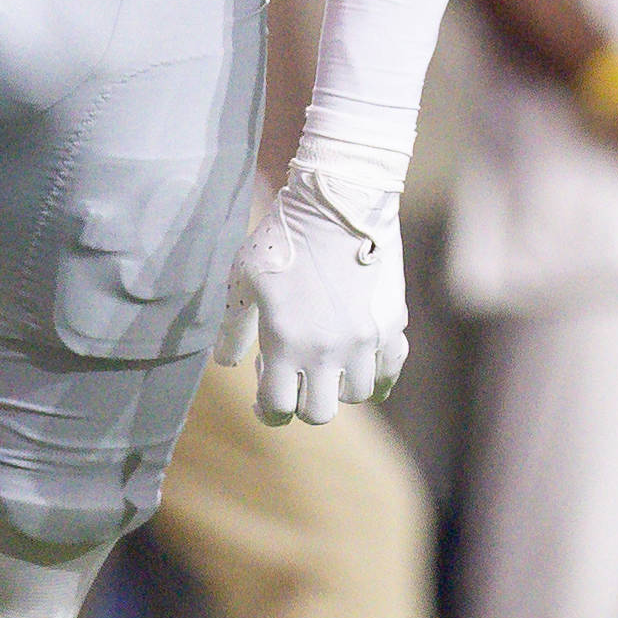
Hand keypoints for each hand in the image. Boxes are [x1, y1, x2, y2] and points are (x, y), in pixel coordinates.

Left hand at [217, 159, 409, 422]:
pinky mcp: (391, 322)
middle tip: (296, 380)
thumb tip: (226, 362)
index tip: (265, 397)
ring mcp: (365, 339)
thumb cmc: (283, 238)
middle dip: (303, 403)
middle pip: (320, 412)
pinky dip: (379, 373)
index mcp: (286, 344)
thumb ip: (234, 327)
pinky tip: (365, 363)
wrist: (338, 204)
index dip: (268, 410)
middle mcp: (328, 351)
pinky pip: (391, 367)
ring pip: (359, 395)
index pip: (278, 408)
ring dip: (341, 387)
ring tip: (329, 365)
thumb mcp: (244, 279)